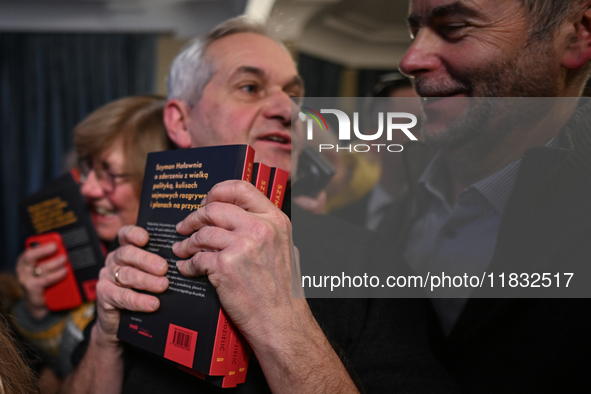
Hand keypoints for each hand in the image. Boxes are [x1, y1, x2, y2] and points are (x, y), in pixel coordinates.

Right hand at [15, 243, 67, 318]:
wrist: (38, 299)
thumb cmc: (43, 278)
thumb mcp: (45, 266)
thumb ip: (51, 257)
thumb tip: (64, 246)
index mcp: (25, 260)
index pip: (30, 249)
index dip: (41, 245)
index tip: (54, 242)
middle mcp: (23, 269)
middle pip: (30, 256)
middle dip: (44, 251)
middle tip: (58, 248)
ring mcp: (26, 280)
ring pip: (41, 268)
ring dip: (55, 263)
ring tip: (65, 260)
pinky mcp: (32, 289)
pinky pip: (45, 280)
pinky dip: (56, 276)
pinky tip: (64, 272)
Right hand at [93, 226, 168, 346]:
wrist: (120, 319)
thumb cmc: (140, 291)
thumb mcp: (148, 274)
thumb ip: (158, 266)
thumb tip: (183, 264)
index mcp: (125, 250)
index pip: (125, 235)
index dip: (134, 234)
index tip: (146, 238)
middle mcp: (114, 260)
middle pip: (128, 254)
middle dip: (147, 260)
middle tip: (164, 268)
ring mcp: (107, 276)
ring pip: (126, 275)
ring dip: (146, 281)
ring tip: (163, 286)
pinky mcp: (104, 294)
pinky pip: (122, 296)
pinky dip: (139, 300)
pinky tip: (152, 304)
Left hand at [173, 181, 356, 392]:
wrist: (282, 321)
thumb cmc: (283, 289)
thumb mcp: (285, 247)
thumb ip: (266, 228)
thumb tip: (241, 215)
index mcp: (275, 220)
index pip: (241, 189)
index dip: (217, 191)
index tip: (206, 200)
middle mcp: (260, 229)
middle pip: (215, 208)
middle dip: (194, 217)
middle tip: (185, 226)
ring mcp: (242, 246)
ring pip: (202, 233)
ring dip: (187, 242)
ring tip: (182, 249)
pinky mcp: (225, 267)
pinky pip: (197, 259)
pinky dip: (188, 264)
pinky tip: (187, 268)